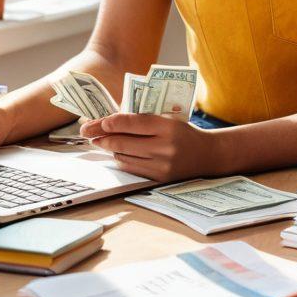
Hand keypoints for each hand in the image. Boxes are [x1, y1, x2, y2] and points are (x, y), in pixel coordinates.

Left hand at [80, 113, 223, 183]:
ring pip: (124, 156)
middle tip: (87, 133)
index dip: (110, 122)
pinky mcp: (159, 178)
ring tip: (101, 141)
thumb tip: (111, 121)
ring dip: (110, 148)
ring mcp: (161, 165)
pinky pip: (132, 168)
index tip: (97, 122)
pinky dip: (121, 159)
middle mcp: (164, 146)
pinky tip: (117, 152)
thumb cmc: (184, 132)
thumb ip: (144, 119)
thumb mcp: (168, 118)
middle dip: (101, 137)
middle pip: (123, 141)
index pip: (131, 122)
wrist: (208, 155)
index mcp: (167, 125)